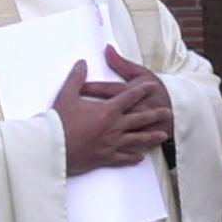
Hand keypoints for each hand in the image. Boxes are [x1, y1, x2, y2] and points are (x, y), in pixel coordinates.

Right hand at [53, 56, 173, 175]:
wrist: (53, 148)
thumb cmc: (59, 122)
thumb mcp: (66, 95)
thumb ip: (76, 78)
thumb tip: (82, 63)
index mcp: (108, 110)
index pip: (129, 97)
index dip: (141, 90)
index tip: (152, 86)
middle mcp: (115, 127)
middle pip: (140, 119)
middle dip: (155, 114)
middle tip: (168, 112)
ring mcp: (112, 143)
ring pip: (137, 140)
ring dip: (151, 137)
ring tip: (162, 135)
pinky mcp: (106, 158)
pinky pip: (124, 158)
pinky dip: (133, 157)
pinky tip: (140, 157)